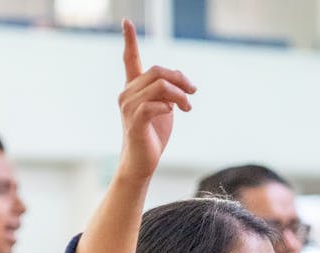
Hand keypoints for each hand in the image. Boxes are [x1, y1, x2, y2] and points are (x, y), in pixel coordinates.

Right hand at [117, 19, 195, 183]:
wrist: (142, 162)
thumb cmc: (153, 135)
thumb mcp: (165, 108)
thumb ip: (168, 91)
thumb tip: (180, 81)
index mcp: (133, 88)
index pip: (130, 60)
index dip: (129, 40)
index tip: (126, 22)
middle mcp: (127, 94)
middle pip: (157, 71)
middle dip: (180, 79)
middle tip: (193, 91)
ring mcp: (129, 107)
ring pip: (160, 87)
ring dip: (180, 95)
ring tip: (188, 107)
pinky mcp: (135, 121)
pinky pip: (156, 104)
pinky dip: (170, 107)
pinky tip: (173, 114)